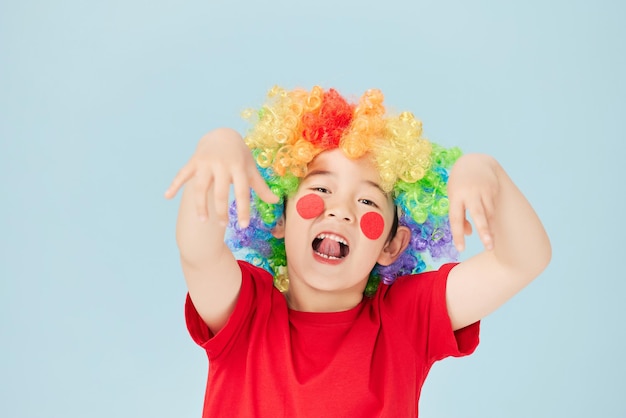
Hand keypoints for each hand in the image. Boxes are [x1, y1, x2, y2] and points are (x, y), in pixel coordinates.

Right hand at [164, 128, 278, 226]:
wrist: (223, 133)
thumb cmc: (239, 156)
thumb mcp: (250, 169)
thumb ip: (261, 186)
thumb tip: (275, 201)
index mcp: (238, 167)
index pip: (242, 192)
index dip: (243, 210)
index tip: (244, 226)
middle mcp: (222, 164)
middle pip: (220, 192)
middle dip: (221, 211)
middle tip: (223, 226)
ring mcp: (206, 162)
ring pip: (200, 187)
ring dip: (200, 205)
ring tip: (203, 221)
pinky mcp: (194, 161)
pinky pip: (182, 174)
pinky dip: (174, 184)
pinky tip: (167, 196)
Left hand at [447, 154, 500, 251]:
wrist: (474, 161)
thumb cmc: (460, 185)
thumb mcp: (454, 198)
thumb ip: (459, 216)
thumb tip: (468, 234)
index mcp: (455, 196)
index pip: (455, 218)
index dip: (458, 234)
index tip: (461, 249)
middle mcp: (470, 193)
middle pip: (478, 214)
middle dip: (483, 231)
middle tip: (488, 247)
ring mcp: (483, 190)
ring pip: (489, 213)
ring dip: (490, 229)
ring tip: (490, 243)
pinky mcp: (493, 189)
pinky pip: (493, 207)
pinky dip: (491, 217)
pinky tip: (490, 223)